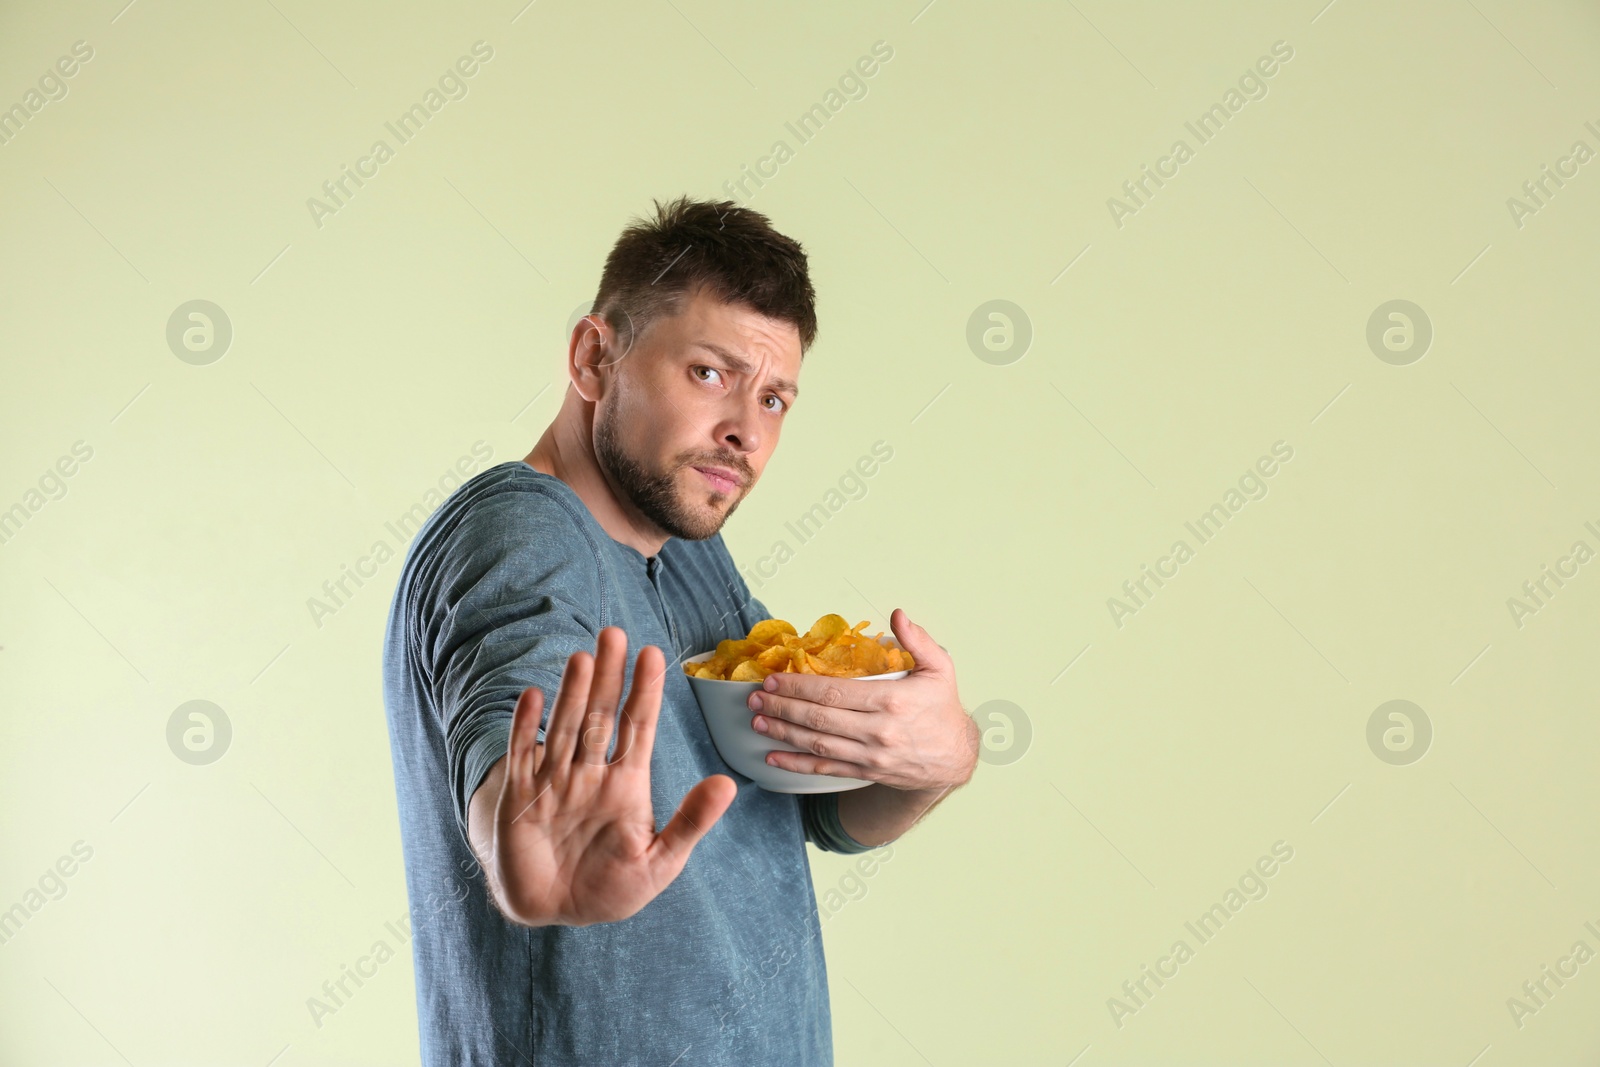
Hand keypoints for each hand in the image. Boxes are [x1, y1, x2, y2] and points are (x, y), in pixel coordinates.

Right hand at [490, 627, 737, 926]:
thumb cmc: (613, 888)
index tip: (653, 654)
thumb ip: (691, 822)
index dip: (645, 691)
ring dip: (573, 695)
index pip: (639, 728)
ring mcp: (554, 783)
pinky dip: (525, 729)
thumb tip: (728, 784)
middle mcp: (590, 775)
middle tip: (614, 633)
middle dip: (609, 677)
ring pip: (565, 729)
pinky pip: (521, 758)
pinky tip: (532, 696)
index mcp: (627, 785)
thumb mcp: (660, 861)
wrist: (556, 914)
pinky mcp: (519, 799)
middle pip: (601, 716)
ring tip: (583, 659)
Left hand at [746, 608, 978, 790]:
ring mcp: (870, 756)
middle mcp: (878, 731)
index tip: (775, 677)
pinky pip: (825, 770)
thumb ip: (918, 640)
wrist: (956, 757)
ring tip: (757, 719)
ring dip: (783, 732)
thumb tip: (897, 615)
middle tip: (755, 696)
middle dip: (783, 706)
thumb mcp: (941, 668)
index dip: (800, 685)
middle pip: (820, 718)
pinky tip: (773, 758)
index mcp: (892, 701)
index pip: (835, 692)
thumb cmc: (943, 708)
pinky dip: (796, 765)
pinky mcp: (866, 772)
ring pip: (818, 745)